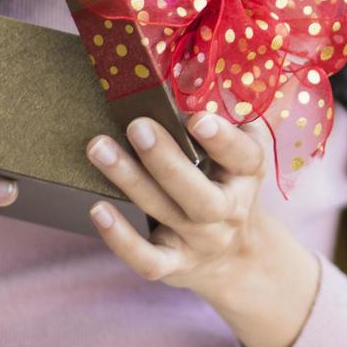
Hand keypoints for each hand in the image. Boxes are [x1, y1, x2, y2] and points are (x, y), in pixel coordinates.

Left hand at [85, 113, 271, 291]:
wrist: (239, 256)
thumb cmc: (230, 184)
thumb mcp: (241, 154)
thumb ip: (225, 122)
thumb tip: (187, 81)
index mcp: (248, 175)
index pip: (244, 158)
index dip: (223, 140)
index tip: (197, 118)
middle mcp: (227, 211)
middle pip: (200, 195)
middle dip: (166, 161)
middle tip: (137, 126)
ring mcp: (200, 242)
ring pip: (165, 214)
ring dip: (130, 180)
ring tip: (99, 148)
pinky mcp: (174, 265)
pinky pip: (147, 259)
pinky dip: (121, 238)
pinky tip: (98, 209)